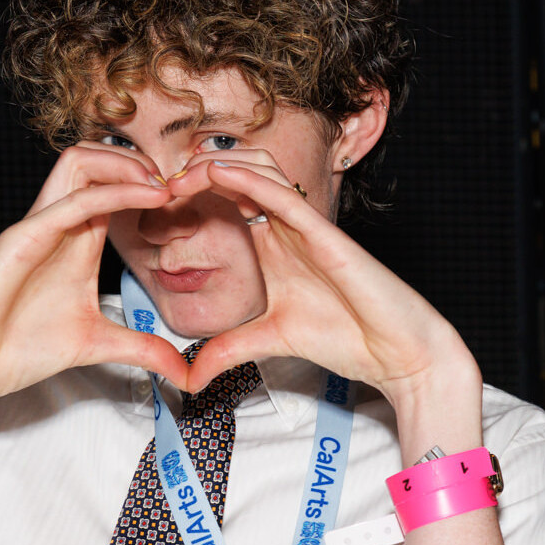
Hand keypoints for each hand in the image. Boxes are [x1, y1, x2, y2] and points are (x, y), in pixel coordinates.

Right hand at [0, 143, 188, 406]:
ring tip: (166, 187)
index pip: (115, 185)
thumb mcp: (99, 346)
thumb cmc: (15, 349)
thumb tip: (186, 373)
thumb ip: (144, 350)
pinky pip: (69, 201)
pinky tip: (151, 199)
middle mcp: (59, 224)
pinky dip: (115, 191)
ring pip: (78, 160)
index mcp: (77, 240)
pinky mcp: (19, 240)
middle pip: (96, 157)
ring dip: (128, 164)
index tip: (193, 202)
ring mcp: (38, 226)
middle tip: (183, 186)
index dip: (155, 184)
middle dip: (144, 161)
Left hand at [176, 151, 474, 401]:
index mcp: (274, 248)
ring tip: (178, 177)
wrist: (396, 352)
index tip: (148, 211)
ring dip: (216, 167)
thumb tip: (187, 378)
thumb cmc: (347, 339)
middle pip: (236, 178)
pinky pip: (283, 194)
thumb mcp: (269, 342)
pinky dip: (249, 179)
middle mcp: (287, 230)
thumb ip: (227, 352)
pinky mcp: (326, 233)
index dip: (188, 200)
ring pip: (259, 172)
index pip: (225, 206)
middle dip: (194, 174)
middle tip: (153, 187)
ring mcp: (307, 228)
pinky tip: (216, 174)